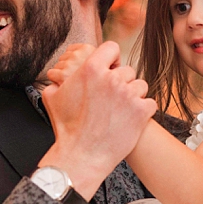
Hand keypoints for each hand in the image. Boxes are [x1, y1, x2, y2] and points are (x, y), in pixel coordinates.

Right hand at [39, 41, 155, 198]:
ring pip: (140, 86)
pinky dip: (142, 111)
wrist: (82, 156)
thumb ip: (57, 80)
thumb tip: (56, 75)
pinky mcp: (141, 111)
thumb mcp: (53, 97)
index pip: (112, 48)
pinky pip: (149, 103)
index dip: (111, 58)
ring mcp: (129, 95)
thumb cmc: (67, 128)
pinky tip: (130, 120)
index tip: (110, 69)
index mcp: (91, 69)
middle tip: (112, 100)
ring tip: (121, 111)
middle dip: (122, 83)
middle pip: (127, 70)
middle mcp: (112, 79)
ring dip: (133, 96)